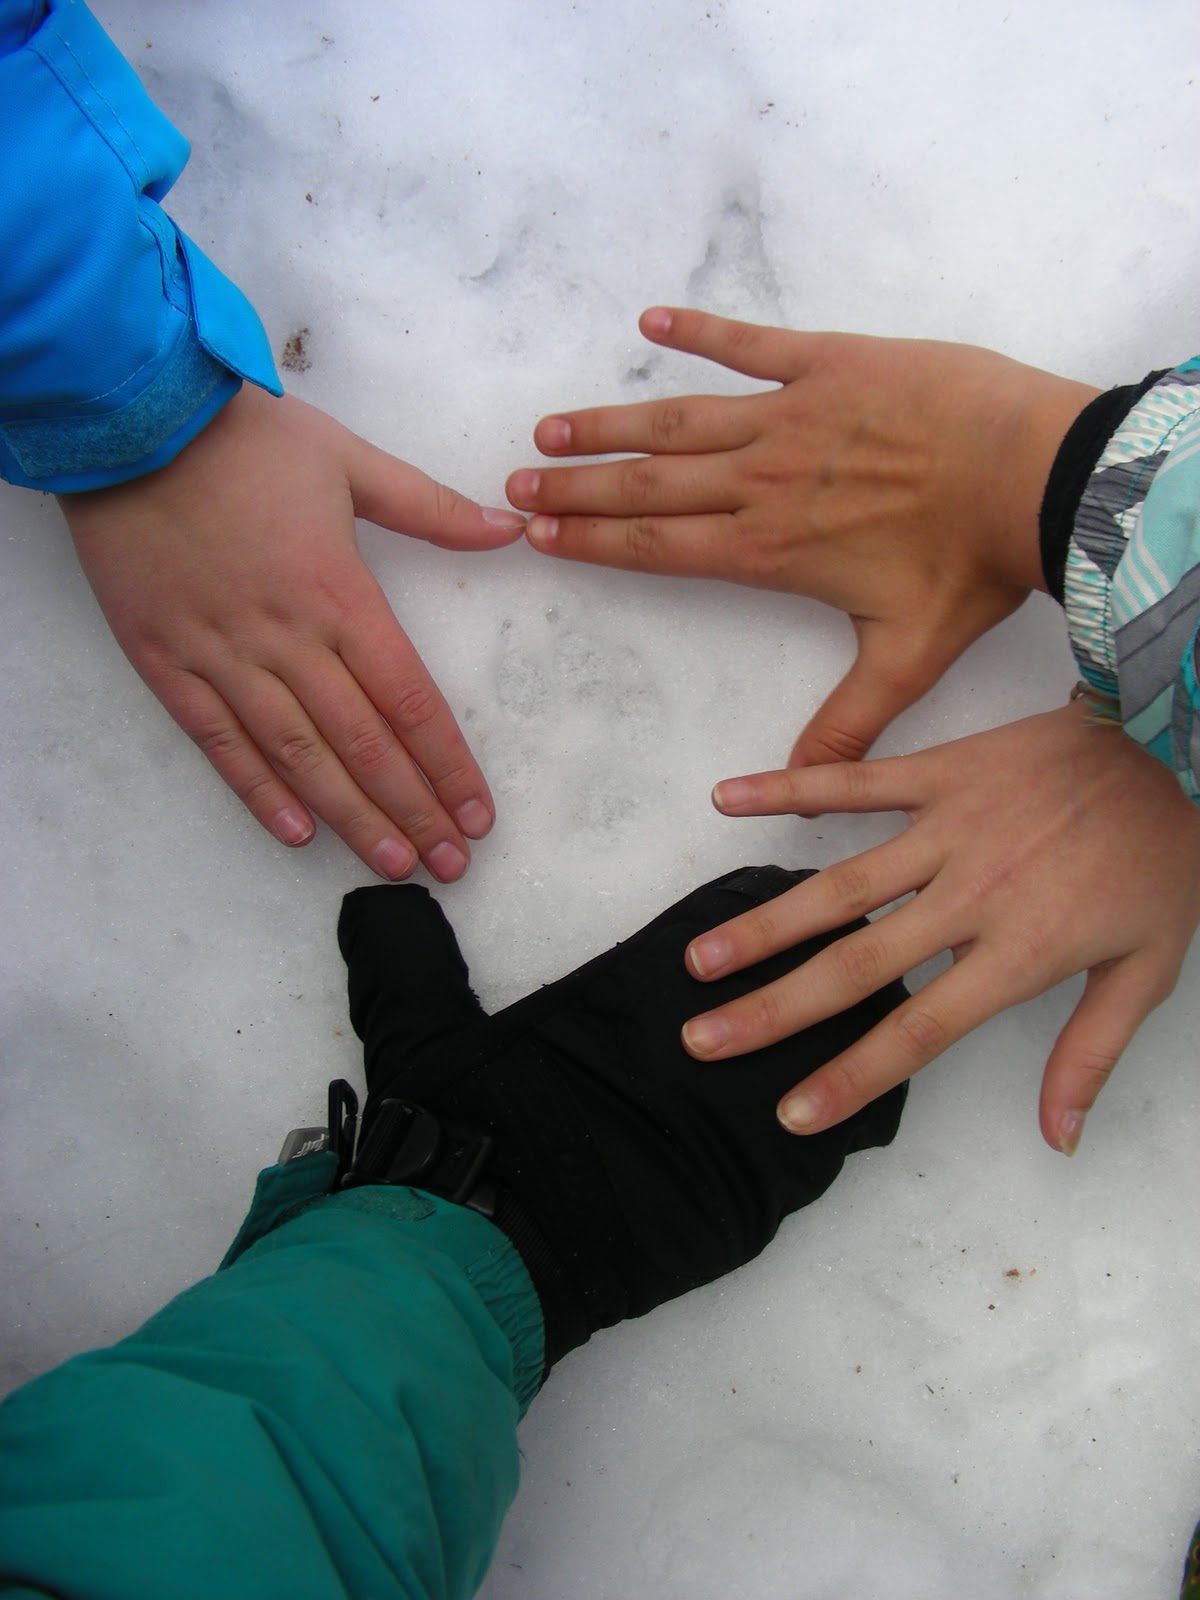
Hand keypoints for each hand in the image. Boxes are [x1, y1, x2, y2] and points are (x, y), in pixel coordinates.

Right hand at [60, 385, 525, 879]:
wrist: (130, 416)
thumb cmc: (243, 437)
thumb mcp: (350, 459)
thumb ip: (431, 508)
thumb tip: (507, 528)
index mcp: (340, 594)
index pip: (409, 701)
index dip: (447, 765)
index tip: (476, 813)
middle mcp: (287, 638)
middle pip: (363, 743)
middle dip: (412, 810)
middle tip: (450, 865)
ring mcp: (222, 655)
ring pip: (297, 754)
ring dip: (348, 815)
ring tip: (391, 864)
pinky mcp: (165, 660)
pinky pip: (216, 740)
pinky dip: (256, 789)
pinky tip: (294, 832)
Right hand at [508, 308, 1097, 763]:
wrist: (1037, 475)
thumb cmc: (974, 566)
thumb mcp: (907, 658)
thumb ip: (846, 724)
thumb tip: (800, 793)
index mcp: (771, 548)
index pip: (659, 545)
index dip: (594, 540)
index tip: (540, 534)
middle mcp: (763, 479)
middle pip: (649, 484)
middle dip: (577, 486)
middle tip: (516, 484)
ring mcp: (792, 414)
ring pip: (679, 418)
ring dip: (611, 422)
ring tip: (553, 426)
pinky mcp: (830, 362)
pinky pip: (751, 341)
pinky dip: (701, 329)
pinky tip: (651, 319)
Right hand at [679, 703, 1199, 1153]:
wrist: (1178, 742)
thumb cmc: (1166, 856)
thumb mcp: (1149, 968)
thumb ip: (1092, 1052)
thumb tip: (1058, 1138)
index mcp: (1022, 951)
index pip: (919, 1030)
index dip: (852, 1075)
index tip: (793, 1112)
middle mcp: (972, 895)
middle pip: (856, 965)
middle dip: (773, 1009)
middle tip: (703, 1038)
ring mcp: (950, 828)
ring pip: (840, 885)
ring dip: (765, 923)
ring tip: (700, 958)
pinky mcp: (943, 771)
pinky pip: (855, 782)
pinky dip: (789, 789)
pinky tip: (726, 799)